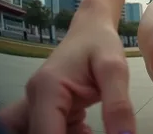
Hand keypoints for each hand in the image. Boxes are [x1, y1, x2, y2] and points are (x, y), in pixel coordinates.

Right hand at [0, 3, 135, 133]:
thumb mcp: (115, 69)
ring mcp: (36, 106)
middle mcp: (33, 101)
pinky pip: (49, 131)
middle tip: (91, 130)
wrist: (91, 28)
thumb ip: (118, 105)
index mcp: (47, 90)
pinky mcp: (44, 111)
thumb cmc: (101, 42)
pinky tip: (86, 128)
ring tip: (89, 127)